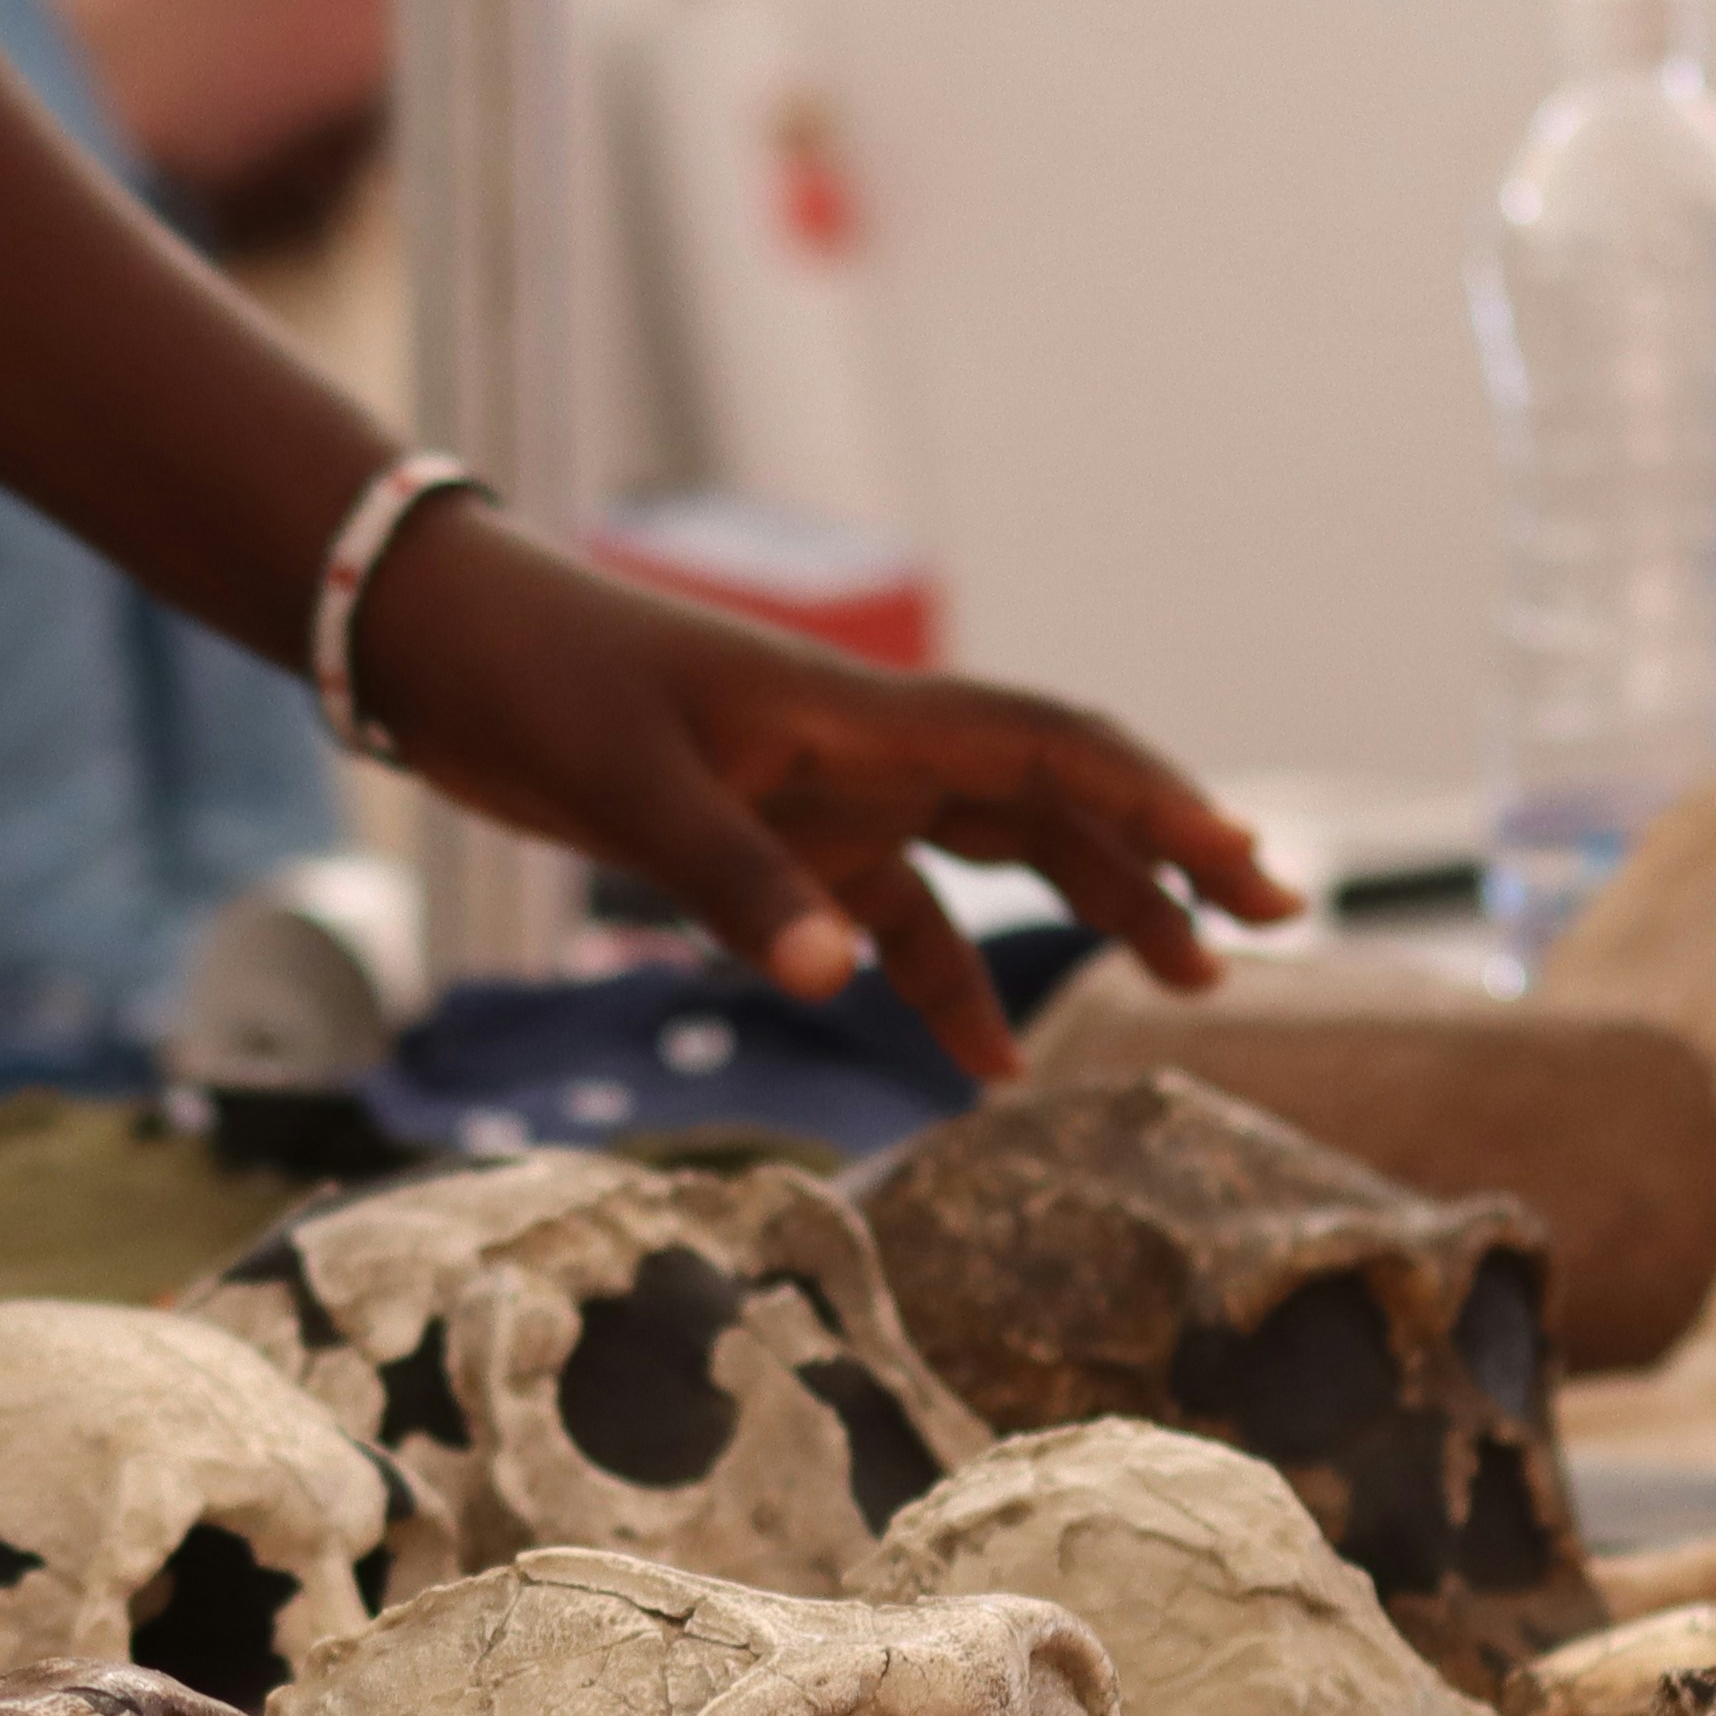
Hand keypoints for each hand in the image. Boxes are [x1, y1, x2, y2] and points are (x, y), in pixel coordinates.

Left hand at [348, 515, 1301, 1073]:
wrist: (448, 649)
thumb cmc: (542, 684)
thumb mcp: (631, 786)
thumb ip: (734, 883)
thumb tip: (841, 979)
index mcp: (864, 718)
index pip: (1054, 751)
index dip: (1160, 804)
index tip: (1248, 866)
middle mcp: (870, 751)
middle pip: (1057, 801)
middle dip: (1165, 858)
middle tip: (1267, 928)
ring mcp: (829, 796)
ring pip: (995, 855)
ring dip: (1086, 913)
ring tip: (1181, 987)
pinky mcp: (775, 841)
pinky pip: (892, 915)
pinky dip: (940, 982)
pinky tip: (977, 1066)